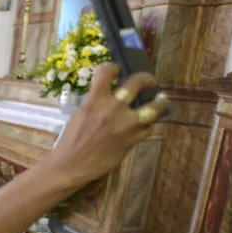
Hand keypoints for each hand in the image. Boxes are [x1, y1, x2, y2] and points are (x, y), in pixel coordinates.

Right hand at [48, 64, 169, 186]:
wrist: (71, 164)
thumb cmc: (69, 141)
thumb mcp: (79, 115)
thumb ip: (96, 104)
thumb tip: (111, 96)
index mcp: (94, 100)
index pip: (107, 72)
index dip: (113, 67)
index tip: (117, 70)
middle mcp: (112, 108)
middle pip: (137, 82)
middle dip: (146, 78)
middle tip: (149, 82)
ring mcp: (125, 124)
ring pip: (154, 107)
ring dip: (160, 101)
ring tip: (162, 99)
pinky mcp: (132, 140)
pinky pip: (148, 128)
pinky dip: (148, 126)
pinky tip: (146, 125)